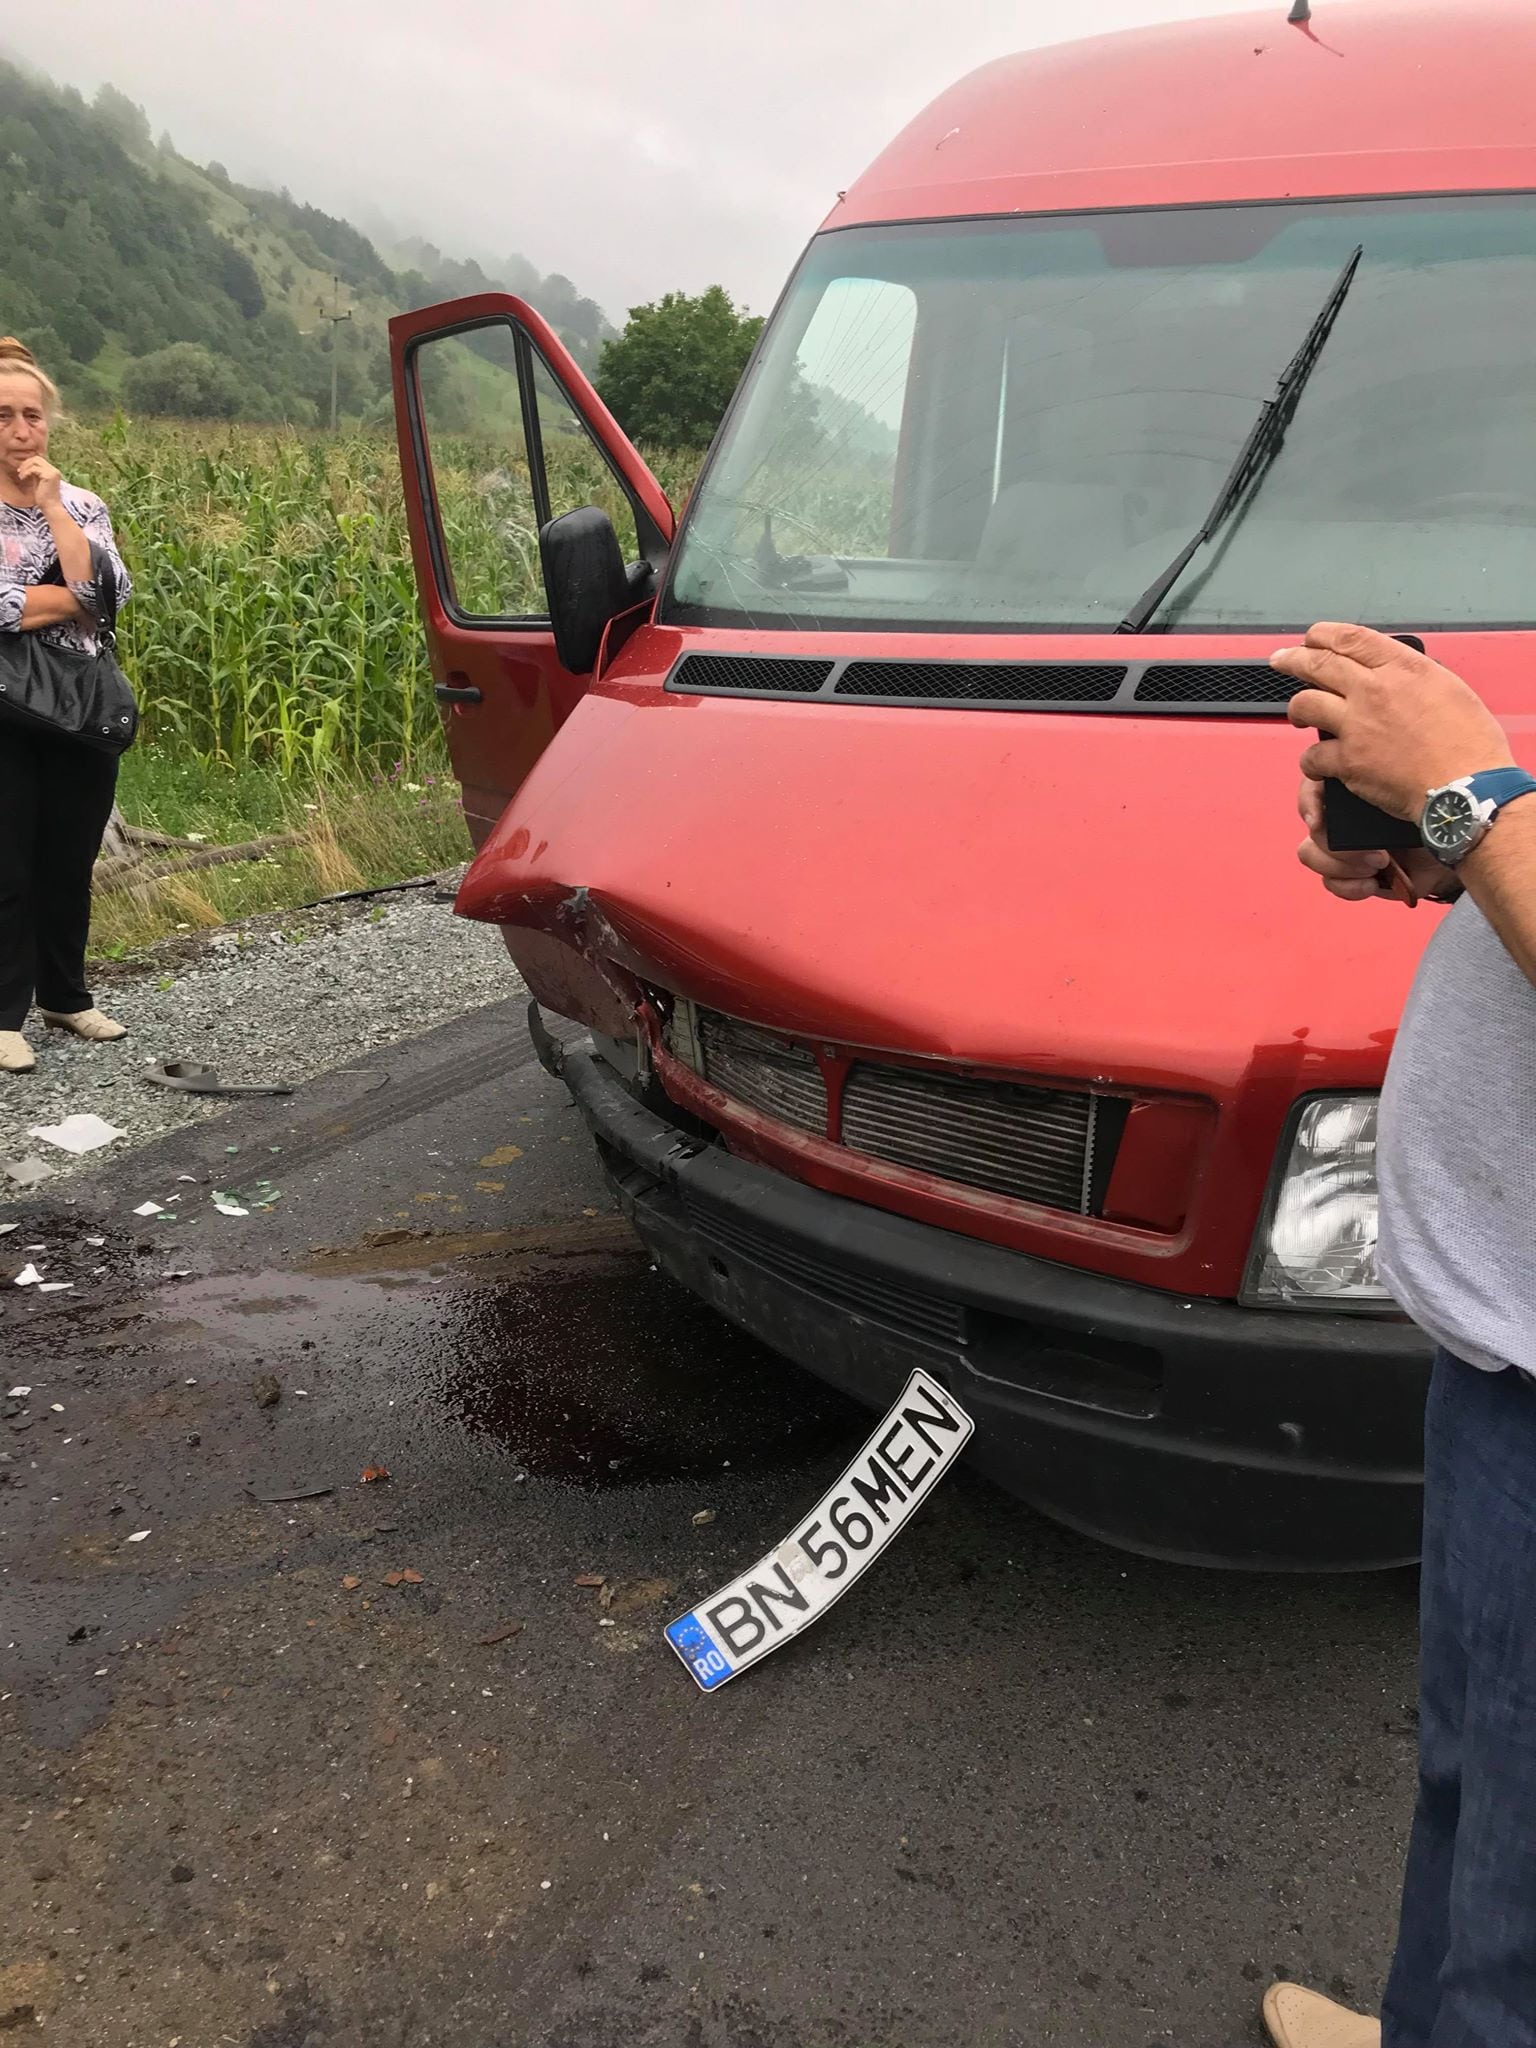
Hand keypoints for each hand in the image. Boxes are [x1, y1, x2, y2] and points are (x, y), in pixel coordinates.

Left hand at [15, 455, 62, 511]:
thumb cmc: (44, 498)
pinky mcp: (49, 476)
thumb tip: (27, 465)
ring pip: (35, 461)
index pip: (39, 460)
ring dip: (25, 468)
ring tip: (21, 476)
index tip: (21, 471)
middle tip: (20, 472)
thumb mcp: (38, 482)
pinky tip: (23, 478)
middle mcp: (54, 470)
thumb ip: (35, 473)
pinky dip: (26, 472)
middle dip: (26, 463)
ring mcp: (53, 472)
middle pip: (37, 458)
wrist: (50, 507)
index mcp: (53, 471)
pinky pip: (34, 469)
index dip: (28, 463)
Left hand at [1274, 622, 1511, 820]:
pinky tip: (1317, 764)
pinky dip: (1311, 761)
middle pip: (1318, 664)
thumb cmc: (1469, 744)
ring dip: (1296, 709)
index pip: (1351, 638)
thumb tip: (1393, 678)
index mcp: (1403, 668)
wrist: (1466, 786)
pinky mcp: (1348, 761)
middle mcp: (1374, 690)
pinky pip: (1312, 756)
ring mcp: (1357, 725)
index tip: (1312, 637)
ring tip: (1297, 714)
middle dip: (1292, 660)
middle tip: (1281, 661)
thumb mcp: (1449, 689)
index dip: (1323, 635)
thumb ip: (1413, 678)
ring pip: (1304, 704)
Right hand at [1295, 777, 1450, 903]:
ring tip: (1379, 865)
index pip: (1312, 788)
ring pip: (1310, 855)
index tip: (1317, 819)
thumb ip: (1363, 772)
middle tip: (1377, 852)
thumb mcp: (1396, 779)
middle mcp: (1346, 818)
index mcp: (1353, 789)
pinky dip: (1349, 886)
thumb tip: (1330, 778)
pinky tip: (1373, 883)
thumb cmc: (1431, 806)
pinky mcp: (1356, 876)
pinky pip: (1332, 883)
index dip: (1307, 803)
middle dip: (1336, 846)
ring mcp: (1348, 849)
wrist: (1457, 845)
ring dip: (1341, 865)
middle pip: (1310, 829)